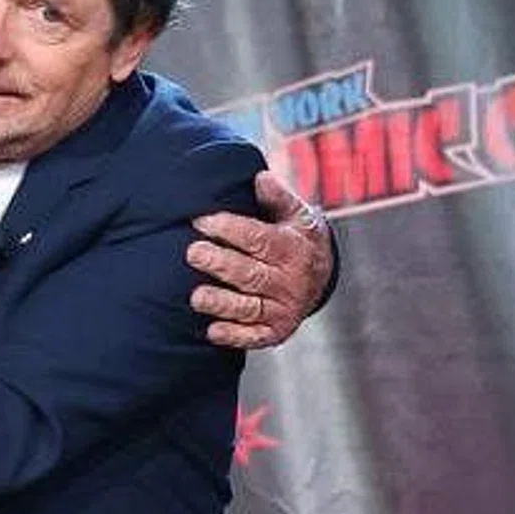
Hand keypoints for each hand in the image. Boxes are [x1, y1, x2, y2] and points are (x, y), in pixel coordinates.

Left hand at [186, 171, 332, 349]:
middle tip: (192, 253)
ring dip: (223, 303)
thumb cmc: (297, 237)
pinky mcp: (277, 330)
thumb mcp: (295, 214)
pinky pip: (255, 336)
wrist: (322, 275)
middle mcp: (290, 281)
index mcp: (293, 248)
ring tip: (196, 297)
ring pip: (250, 307)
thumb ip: (277, 197)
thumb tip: (260, 177)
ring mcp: (284, 308)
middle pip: (252, 274)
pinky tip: (212, 331)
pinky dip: (234, 336)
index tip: (201, 220)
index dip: (230, 229)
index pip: (260, 238)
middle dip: (221, 264)